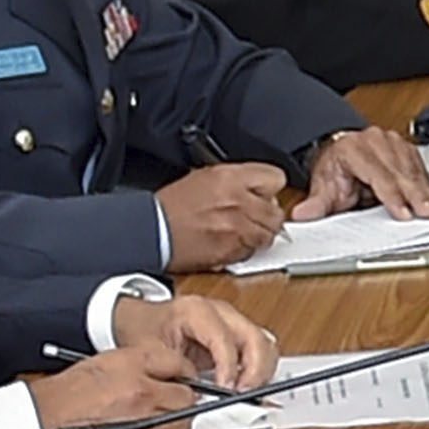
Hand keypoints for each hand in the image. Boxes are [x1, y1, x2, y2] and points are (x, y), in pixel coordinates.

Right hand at [23, 337, 198, 428]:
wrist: (39, 423)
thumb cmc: (63, 394)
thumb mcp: (103, 362)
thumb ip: (138, 363)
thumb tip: (165, 369)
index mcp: (133, 365)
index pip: (180, 364)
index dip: (183, 374)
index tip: (182, 380)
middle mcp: (142, 392)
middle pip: (188, 396)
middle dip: (183, 400)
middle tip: (172, 404)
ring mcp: (143, 423)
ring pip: (185, 424)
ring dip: (178, 425)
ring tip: (162, 424)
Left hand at [113, 289, 276, 387]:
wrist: (143, 318)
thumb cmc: (146, 328)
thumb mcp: (149, 350)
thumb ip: (174, 369)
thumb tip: (196, 392)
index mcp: (197, 311)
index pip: (225, 338)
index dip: (230, 367)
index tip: (227, 390)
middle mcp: (221, 312)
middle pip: (256, 338)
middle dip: (256, 370)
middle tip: (244, 395)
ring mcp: (233, 321)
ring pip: (265, 344)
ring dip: (261, 371)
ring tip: (245, 393)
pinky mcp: (238, 334)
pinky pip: (260, 351)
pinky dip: (259, 370)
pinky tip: (245, 386)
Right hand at [156, 161, 286, 269]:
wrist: (152, 230)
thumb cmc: (173, 205)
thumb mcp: (207, 176)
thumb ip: (239, 179)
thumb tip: (261, 188)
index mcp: (230, 178)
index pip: (276, 178)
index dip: (270, 188)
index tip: (265, 194)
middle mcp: (236, 201)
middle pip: (276, 212)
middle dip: (268, 216)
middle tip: (255, 217)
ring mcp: (234, 228)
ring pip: (268, 235)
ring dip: (259, 235)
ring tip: (242, 231)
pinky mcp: (228, 252)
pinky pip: (251, 252)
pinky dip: (245, 250)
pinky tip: (230, 243)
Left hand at [293, 125, 428, 223]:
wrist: (342, 151)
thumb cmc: (337, 170)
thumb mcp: (324, 186)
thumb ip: (316, 203)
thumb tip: (303, 215)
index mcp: (354, 148)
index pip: (377, 173)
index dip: (392, 194)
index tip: (403, 212)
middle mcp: (376, 141)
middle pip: (401, 172)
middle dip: (417, 195)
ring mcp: (394, 143)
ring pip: (415, 171)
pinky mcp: (408, 150)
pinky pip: (422, 170)